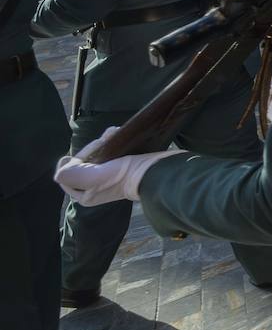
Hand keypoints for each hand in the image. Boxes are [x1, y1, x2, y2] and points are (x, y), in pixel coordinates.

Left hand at [54, 128, 178, 206]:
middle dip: (92, 149)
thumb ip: (70, 174)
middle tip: (102, 142)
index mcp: (85, 195)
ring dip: (102, 142)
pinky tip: (116, 134)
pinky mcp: (122, 168)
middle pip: (83, 163)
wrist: (153, 171)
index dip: (74, 161)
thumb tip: (59, 170)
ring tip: (112, 134)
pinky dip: (112, 142)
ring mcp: (109, 178)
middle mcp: (95, 188)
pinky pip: (110, 153)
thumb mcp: (91, 177)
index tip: (86, 154)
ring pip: (97, 155)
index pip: (69, 174)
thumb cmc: (122, 175)